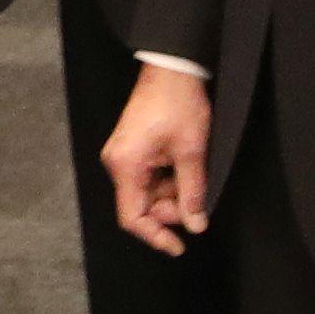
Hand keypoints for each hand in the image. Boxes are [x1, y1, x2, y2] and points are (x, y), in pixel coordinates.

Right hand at [101, 66, 214, 253]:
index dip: (156, 236)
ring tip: (194, 175)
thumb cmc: (177, 102)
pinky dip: (168, 179)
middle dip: (169, 210)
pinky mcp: (132, 147)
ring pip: (147, 191)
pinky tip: (185, 167)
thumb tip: (195, 223)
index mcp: (125, 165)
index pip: (133, 217)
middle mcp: (118, 162)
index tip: (178, 246)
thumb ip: (192, 191)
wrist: (172, 67)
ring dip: (171, 193)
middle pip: (140, 205)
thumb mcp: (191, 151)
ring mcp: (123, 154)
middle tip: (196, 203)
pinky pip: (147, 175)